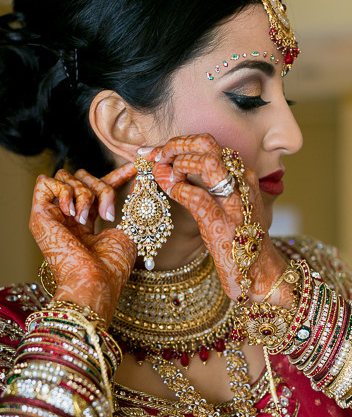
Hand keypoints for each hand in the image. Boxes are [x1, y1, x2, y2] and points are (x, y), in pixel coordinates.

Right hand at [29, 165, 136, 322]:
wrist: (94, 282)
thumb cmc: (111, 266)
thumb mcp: (130, 227)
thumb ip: (134, 202)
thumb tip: (145, 179)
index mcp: (87, 223)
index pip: (98, 188)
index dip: (117, 175)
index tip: (138, 167)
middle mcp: (67, 217)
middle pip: (82, 177)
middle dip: (102, 187)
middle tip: (109, 214)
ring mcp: (52, 216)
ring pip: (66, 176)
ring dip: (85, 193)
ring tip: (86, 220)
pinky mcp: (38, 215)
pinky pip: (45, 182)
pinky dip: (63, 191)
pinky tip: (71, 214)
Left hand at [153, 134, 290, 304]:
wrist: (260, 273)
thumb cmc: (238, 240)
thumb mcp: (224, 206)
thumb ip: (202, 186)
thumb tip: (169, 169)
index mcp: (241, 174)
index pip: (208, 144)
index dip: (177, 143)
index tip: (154, 151)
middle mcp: (241, 181)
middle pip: (207, 143)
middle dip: (175, 145)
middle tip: (155, 157)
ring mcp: (235, 201)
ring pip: (207, 162)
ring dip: (178, 163)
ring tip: (164, 175)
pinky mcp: (224, 223)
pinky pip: (198, 197)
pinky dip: (178, 190)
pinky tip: (169, 191)